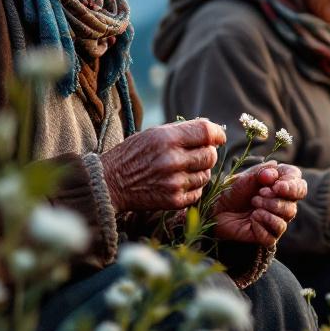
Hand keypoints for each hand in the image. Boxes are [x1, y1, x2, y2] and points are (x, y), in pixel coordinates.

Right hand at [100, 119, 225, 211]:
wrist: (110, 183)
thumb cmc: (132, 155)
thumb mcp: (152, 134)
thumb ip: (182, 131)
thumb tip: (211, 129)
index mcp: (167, 138)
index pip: (206, 132)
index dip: (217, 134)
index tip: (218, 138)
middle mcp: (173, 160)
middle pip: (210, 155)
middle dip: (208, 154)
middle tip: (196, 155)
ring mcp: (174, 182)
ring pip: (206, 175)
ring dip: (200, 172)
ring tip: (183, 169)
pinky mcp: (174, 200)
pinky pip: (198, 192)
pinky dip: (193, 187)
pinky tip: (178, 182)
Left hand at [212, 162, 306, 246]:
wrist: (218, 209)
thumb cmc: (235, 191)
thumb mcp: (246, 177)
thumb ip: (261, 172)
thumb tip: (274, 172)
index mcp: (282, 187)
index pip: (300, 187)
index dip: (292, 187)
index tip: (276, 186)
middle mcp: (283, 205)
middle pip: (292, 206)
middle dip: (275, 201)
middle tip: (258, 195)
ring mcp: (276, 222)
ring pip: (284, 221)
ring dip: (268, 211)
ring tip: (254, 205)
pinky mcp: (267, 237)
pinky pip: (272, 236)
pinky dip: (261, 225)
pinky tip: (252, 220)